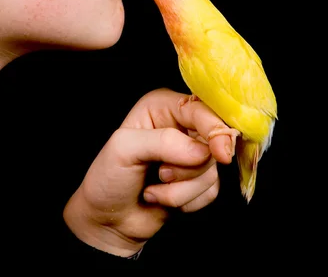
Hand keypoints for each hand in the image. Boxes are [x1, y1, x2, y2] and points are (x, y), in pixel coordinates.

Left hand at [63, 88, 236, 256]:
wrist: (107, 220)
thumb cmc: (108, 178)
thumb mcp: (124, 149)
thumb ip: (162, 142)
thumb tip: (202, 151)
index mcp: (162, 106)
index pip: (200, 109)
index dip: (215, 129)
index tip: (220, 153)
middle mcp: (180, 125)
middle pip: (212, 141)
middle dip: (188, 168)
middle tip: (161, 175)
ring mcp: (191, 153)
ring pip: (211, 170)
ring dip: (182, 188)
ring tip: (153, 187)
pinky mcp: (197, 180)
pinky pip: (211, 191)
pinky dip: (187, 201)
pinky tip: (162, 198)